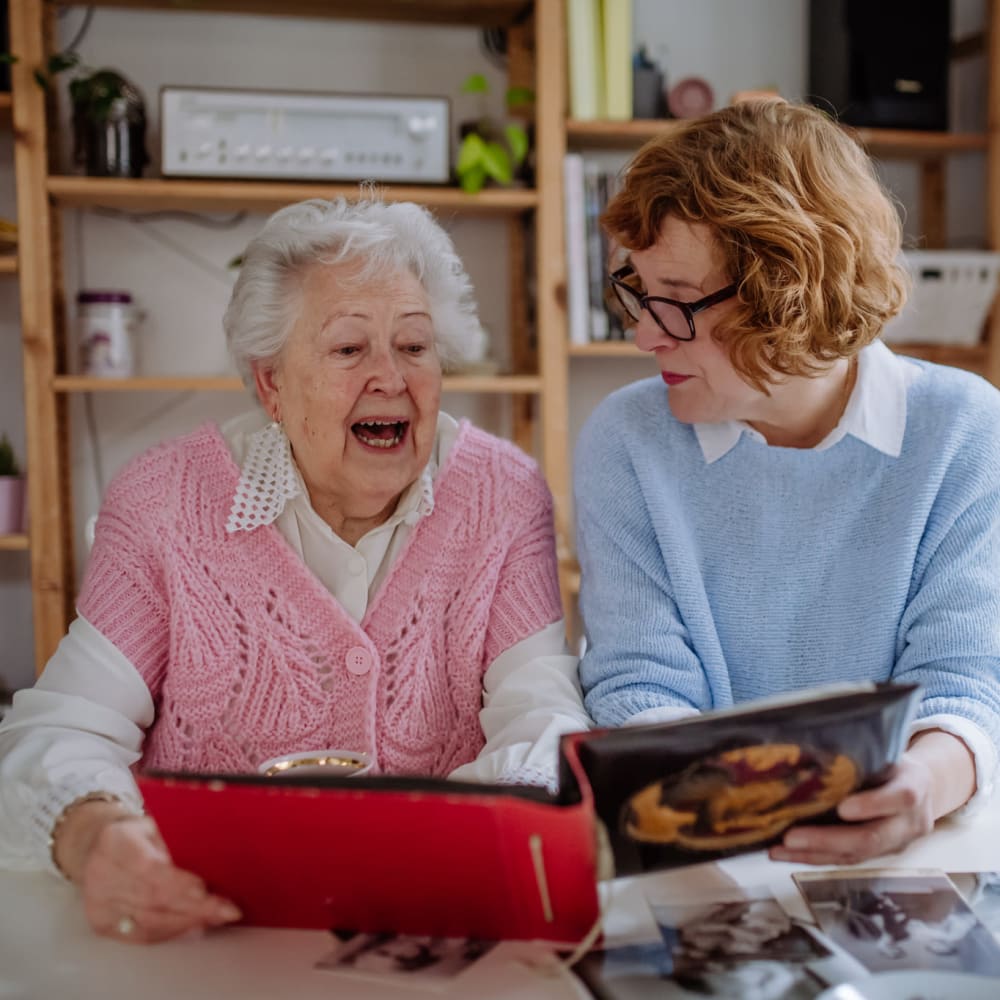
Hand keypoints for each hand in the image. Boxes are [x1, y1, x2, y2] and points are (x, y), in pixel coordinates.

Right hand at [56, 802, 241, 943]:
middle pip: (152, 897)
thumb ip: (176, 841)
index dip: (176, 881)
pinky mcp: (101, 923)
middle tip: (226, 909)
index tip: (203, 889)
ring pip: (149, 920)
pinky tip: (195, 926)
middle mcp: (101, 873)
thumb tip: (213, 860)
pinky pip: (142, 934)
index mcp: (116, 840)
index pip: (147, 867)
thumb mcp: (156, 824)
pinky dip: (172, 931)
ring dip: (188, 921)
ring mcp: (99, 901)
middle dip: (194, 906)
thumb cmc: (139, 834)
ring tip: (218, 917)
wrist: (100, 848)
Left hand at [768, 752, 934, 866]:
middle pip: (872, 838)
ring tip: (780, 849)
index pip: (900, 798)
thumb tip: (810, 746)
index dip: (871, 805)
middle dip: (829, 840)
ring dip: (814, 854)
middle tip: (792, 837)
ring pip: (856, 855)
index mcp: (914, 786)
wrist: (924, 788)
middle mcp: (909, 822)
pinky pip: (846, 859)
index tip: (842, 808)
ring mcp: (895, 843)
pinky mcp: (879, 855)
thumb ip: (863, 755)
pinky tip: (786, 853)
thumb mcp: (887, 751)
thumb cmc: (893, 762)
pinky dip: (814, 857)